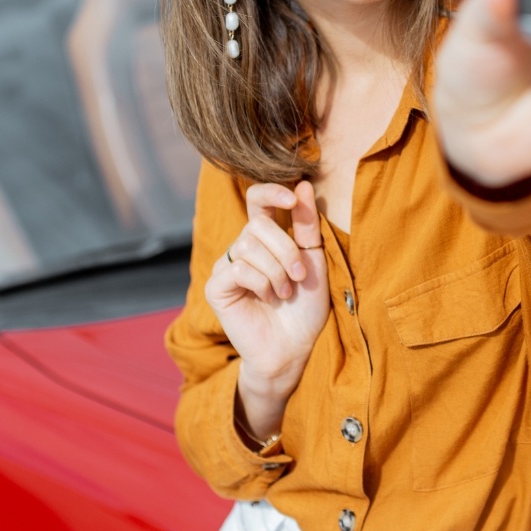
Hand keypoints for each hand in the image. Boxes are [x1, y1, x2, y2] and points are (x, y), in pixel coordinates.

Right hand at [205, 180, 329, 437]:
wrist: (296, 347)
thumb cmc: (307, 306)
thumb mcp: (314, 259)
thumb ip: (306, 223)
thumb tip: (304, 183)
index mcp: (266, 236)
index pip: (257, 198)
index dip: (271, 192)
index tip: (292, 198)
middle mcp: (243, 246)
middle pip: (257, 225)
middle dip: (285, 249)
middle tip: (298, 277)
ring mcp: (227, 266)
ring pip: (248, 246)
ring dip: (277, 271)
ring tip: (285, 293)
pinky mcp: (216, 287)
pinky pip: (239, 269)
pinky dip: (261, 283)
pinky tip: (268, 299)